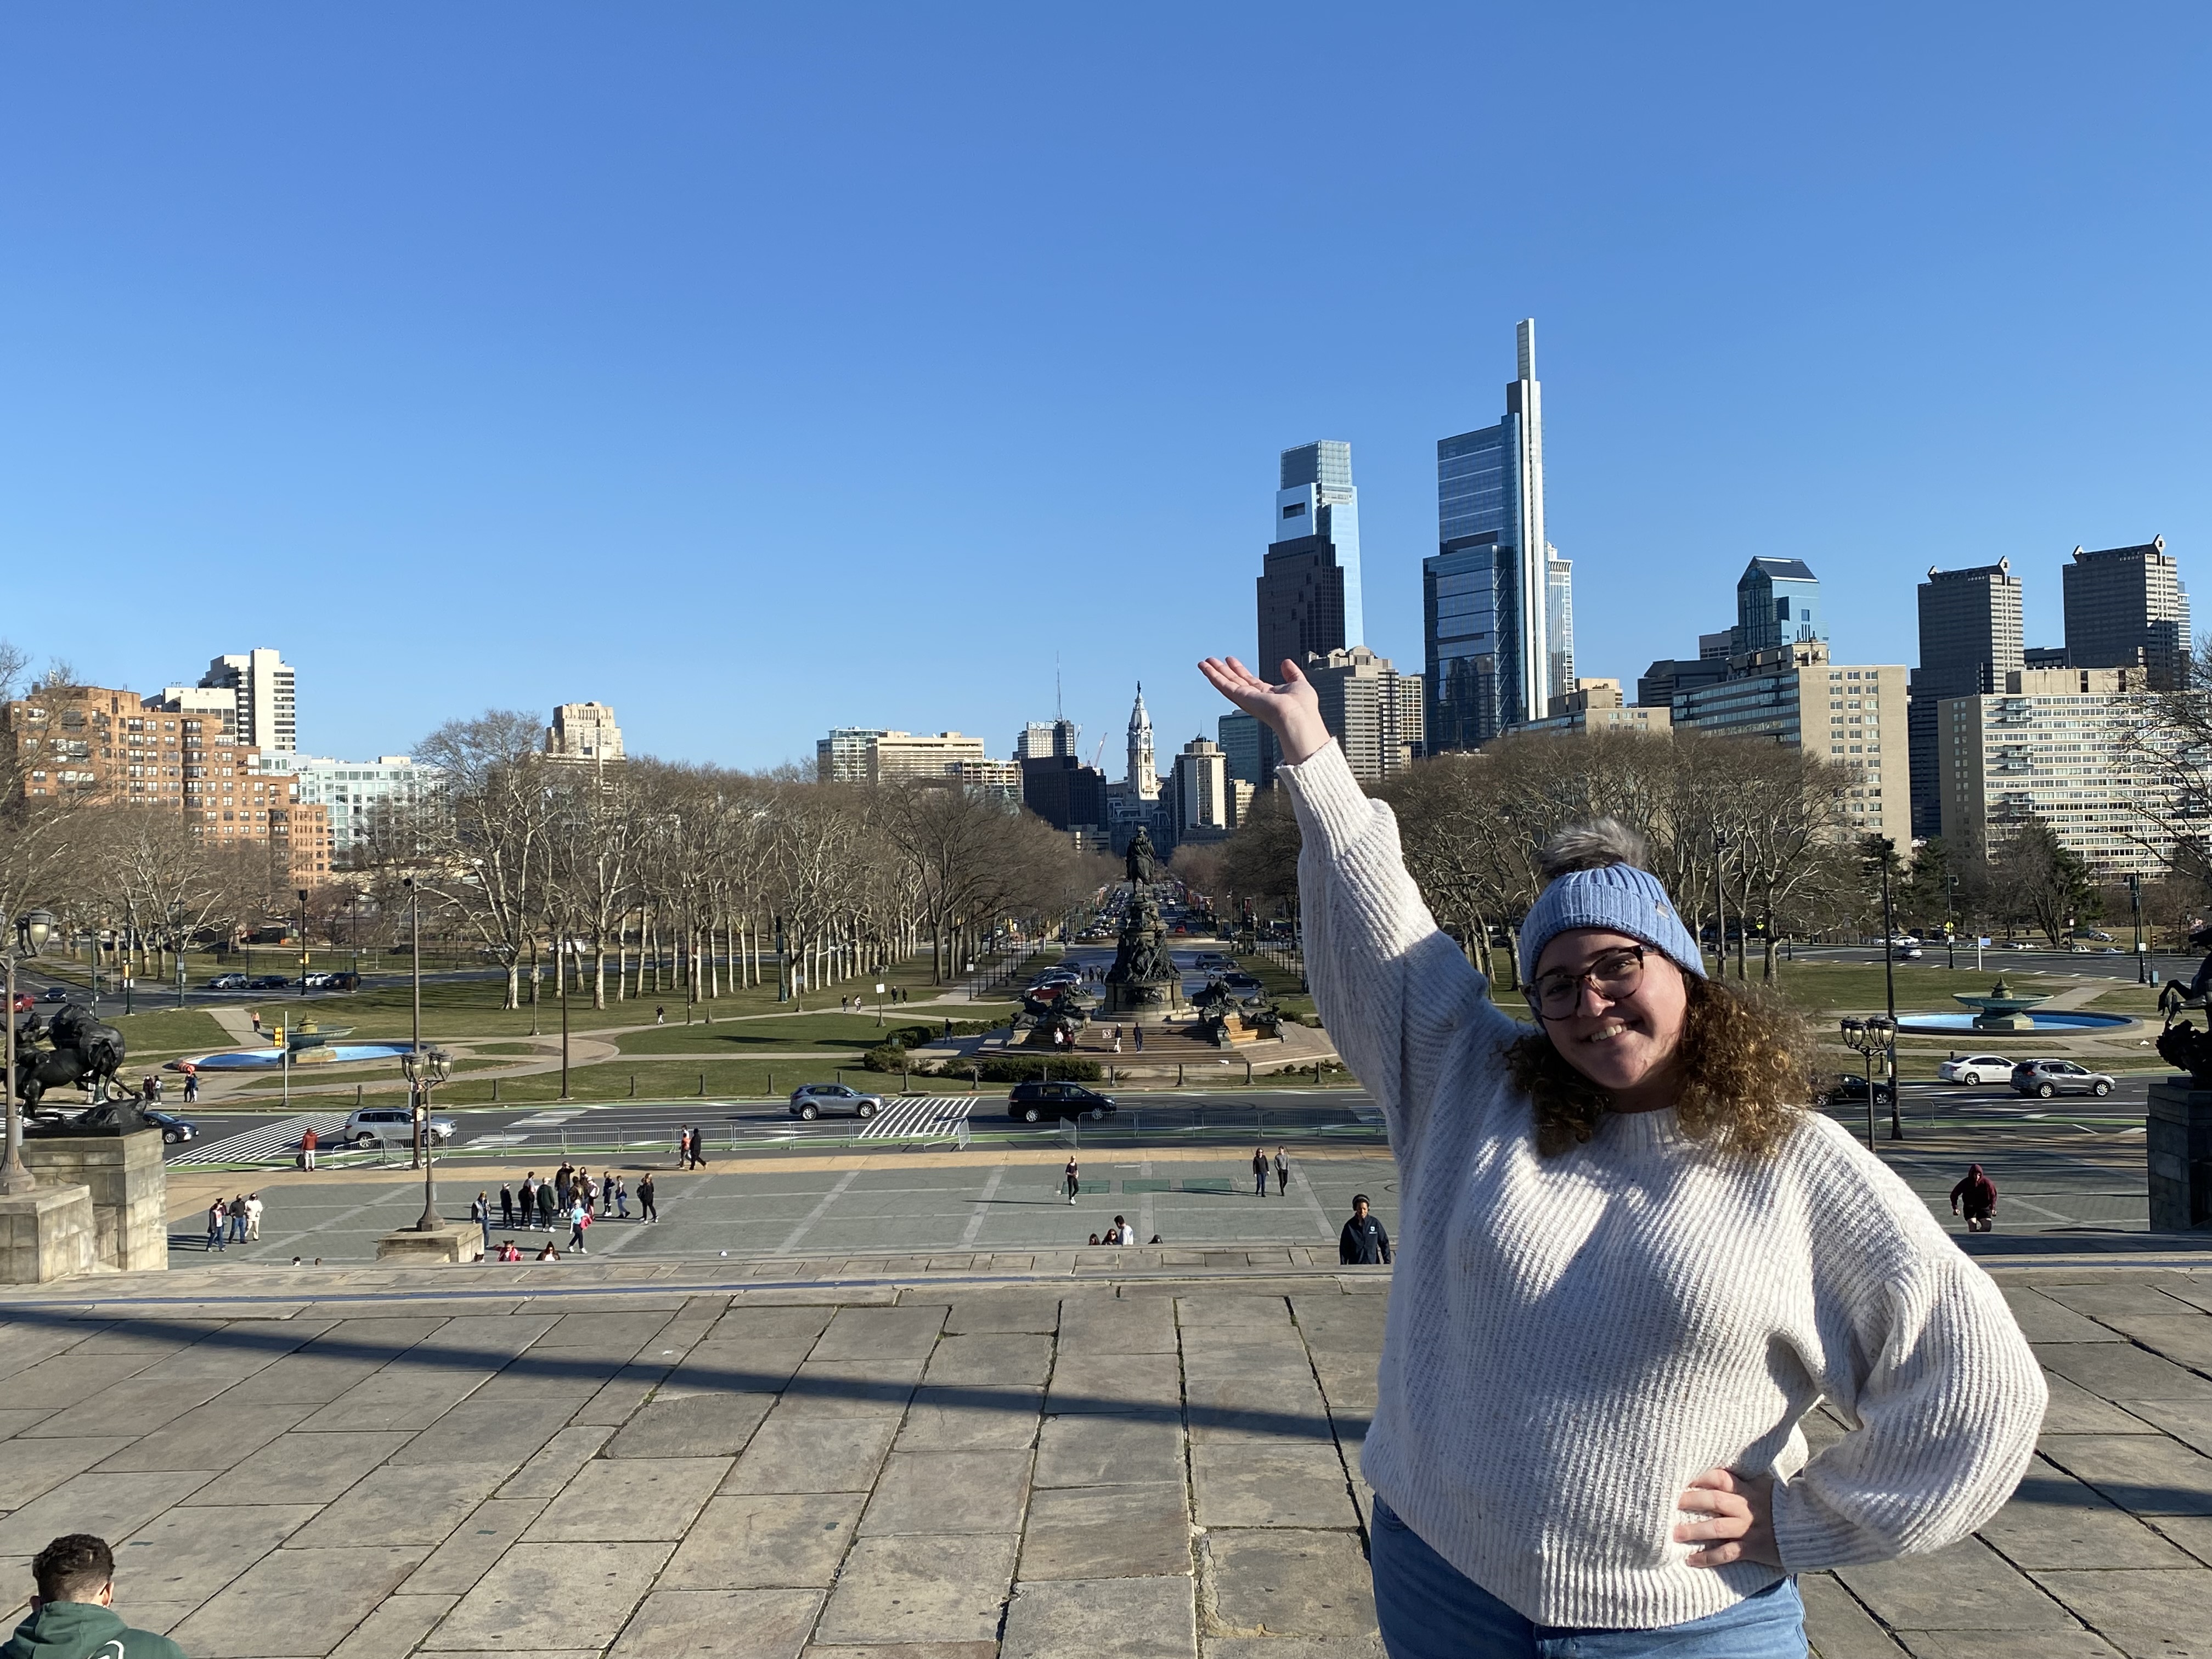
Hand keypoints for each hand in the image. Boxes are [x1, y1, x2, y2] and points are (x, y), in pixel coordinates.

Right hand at [1197, 656, 1330, 764]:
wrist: (1298, 717)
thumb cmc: (1303, 707)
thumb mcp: (1299, 683)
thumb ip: (1292, 674)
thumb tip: (1286, 663)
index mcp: (1268, 696)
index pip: (1250, 681)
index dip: (1240, 670)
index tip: (1231, 660)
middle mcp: (1256, 698)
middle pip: (1235, 682)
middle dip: (1224, 671)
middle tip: (1212, 661)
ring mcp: (1247, 699)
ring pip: (1226, 684)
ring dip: (1214, 673)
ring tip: (1203, 663)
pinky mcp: (1241, 698)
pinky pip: (1224, 686)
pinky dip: (1213, 676)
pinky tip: (1205, 669)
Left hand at [1674, 1467, 1779, 1567]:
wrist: (1807, 1527)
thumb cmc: (1779, 1503)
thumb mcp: (1763, 1484)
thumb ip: (1742, 1477)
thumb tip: (1715, 1465)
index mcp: (1747, 1489)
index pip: (1720, 1478)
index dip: (1699, 1477)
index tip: (1679, 1478)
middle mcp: (1745, 1507)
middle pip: (1714, 1500)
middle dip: (1690, 1500)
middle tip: (1669, 1502)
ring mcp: (1748, 1529)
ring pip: (1717, 1528)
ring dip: (1694, 1530)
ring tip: (1674, 1533)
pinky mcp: (1752, 1549)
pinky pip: (1727, 1553)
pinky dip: (1708, 1558)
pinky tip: (1690, 1560)